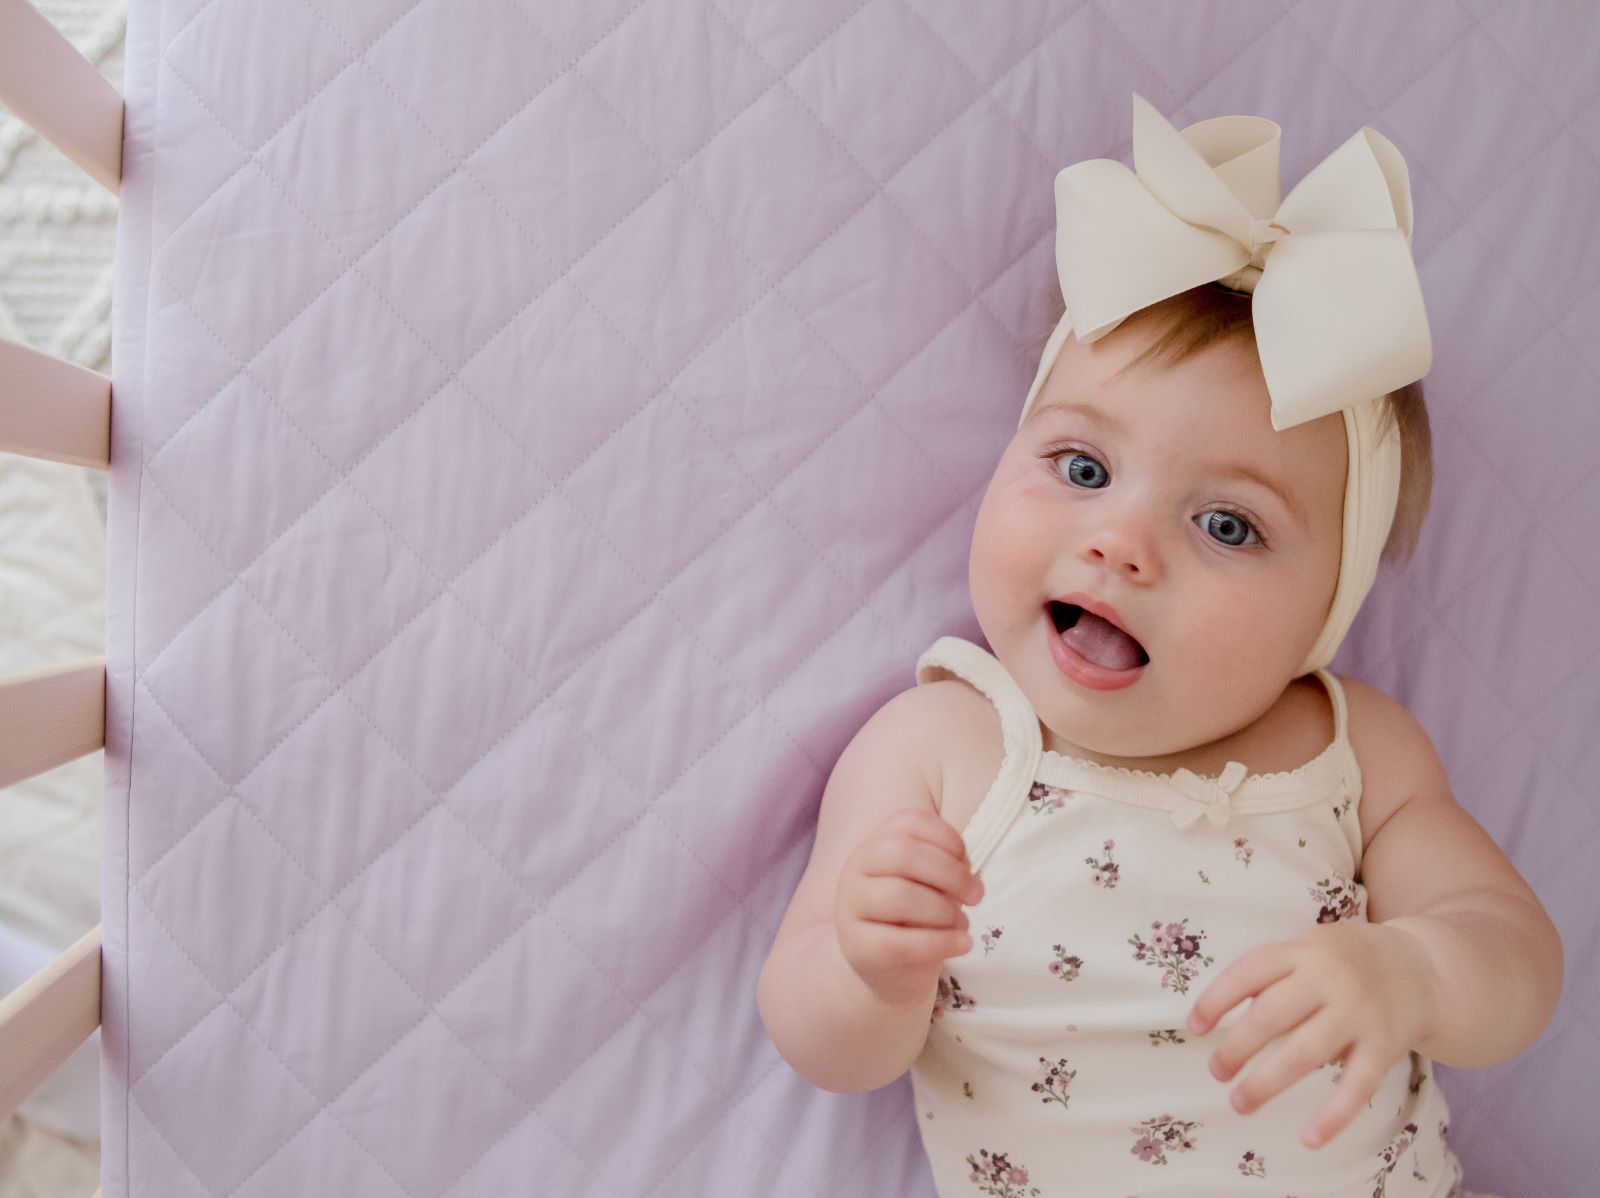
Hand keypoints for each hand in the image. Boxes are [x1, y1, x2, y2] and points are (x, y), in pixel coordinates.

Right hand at [835, 808, 984, 1006]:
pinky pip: (901, 943)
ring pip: (901, 896)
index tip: (967, 861)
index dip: (947, 837)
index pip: (909, 822)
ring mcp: (850, 909)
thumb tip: (968, 876)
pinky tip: (963, 944)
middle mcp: (855, 870)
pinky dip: (941, 942)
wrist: (887, 969)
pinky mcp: (858, 948)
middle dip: (951, 873)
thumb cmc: (915, 918)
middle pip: (902, 853)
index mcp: (875, 845)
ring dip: (945, 910)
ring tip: (961, 924)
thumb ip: (946, 870)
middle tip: (977, 896)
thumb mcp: (930, 885)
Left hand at [1185, 920, 1437, 1149]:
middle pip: (1271, 1014)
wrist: (1421, 968)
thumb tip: (1220, 1017)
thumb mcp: (1307, 949)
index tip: (1194, 1027)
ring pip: (1305, 1052)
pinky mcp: (1385, 1045)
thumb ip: (1271, 976)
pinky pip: (1357, 1086)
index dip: (1216, 1000)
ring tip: (1239, 1102)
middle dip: (1236, 1048)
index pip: (1248, 971)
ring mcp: (1358, 1012)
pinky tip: (1309, 1139)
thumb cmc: (1343, 962)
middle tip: (1216, 1072)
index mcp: (1301, 951)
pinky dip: (1333, 1116)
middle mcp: (1328, 978)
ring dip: (1267, 1082)